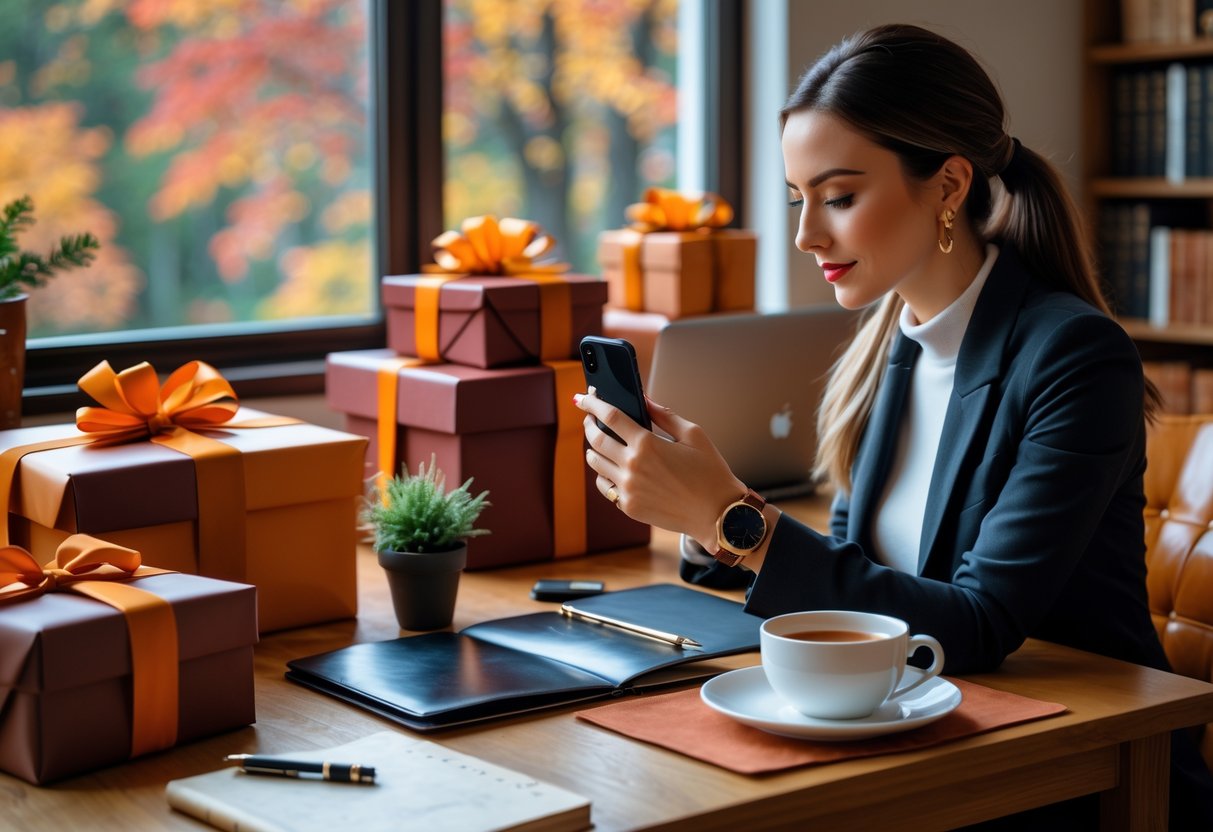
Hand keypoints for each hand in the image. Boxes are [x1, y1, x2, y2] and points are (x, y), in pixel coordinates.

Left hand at [575, 388, 744, 549]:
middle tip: (590, 418)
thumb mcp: (693, 435)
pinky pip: (605, 486)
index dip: (592, 403)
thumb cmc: (710, 473)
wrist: (717, 514)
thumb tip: (644, 400)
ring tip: (601, 441)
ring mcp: (628, 489)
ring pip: (595, 463)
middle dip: (589, 424)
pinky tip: (612, 467)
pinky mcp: (628, 506)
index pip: (610, 416)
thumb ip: (664, 415)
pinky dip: (604, 474)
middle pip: (595, 439)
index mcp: (647, 445)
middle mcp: (632, 466)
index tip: (583, 397)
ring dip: (594, 449)